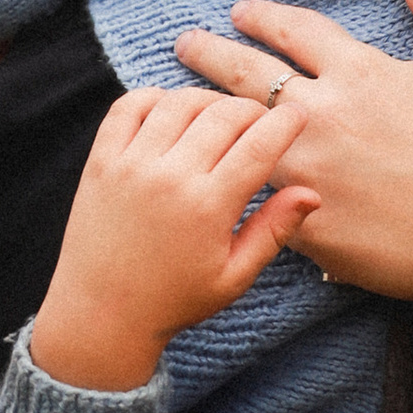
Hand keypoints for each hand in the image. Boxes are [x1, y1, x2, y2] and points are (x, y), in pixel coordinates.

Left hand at [27, 88, 316, 394]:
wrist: (100, 314)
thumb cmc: (174, 300)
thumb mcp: (234, 277)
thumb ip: (274, 231)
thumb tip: (312, 192)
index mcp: (208, 208)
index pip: (259, 145)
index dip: (285, 123)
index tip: (297, 116)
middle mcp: (170, 178)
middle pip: (224, 114)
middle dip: (252, 109)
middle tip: (261, 121)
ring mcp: (131, 164)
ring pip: (180, 102)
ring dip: (208, 101)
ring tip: (220, 117)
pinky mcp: (101, 160)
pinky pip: (128, 105)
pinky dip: (154, 97)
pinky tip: (171, 111)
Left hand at [176, 0, 412, 326]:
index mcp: (362, 72)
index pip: (293, 31)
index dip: (262, 17)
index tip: (240, 12)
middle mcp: (324, 115)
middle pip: (244, 74)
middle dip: (208, 52)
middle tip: (184, 45)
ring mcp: (309, 171)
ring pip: (237, 136)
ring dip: (206, 117)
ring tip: (180, 109)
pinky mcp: (306, 226)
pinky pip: (257, 199)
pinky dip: (233, 184)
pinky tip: (212, 179)